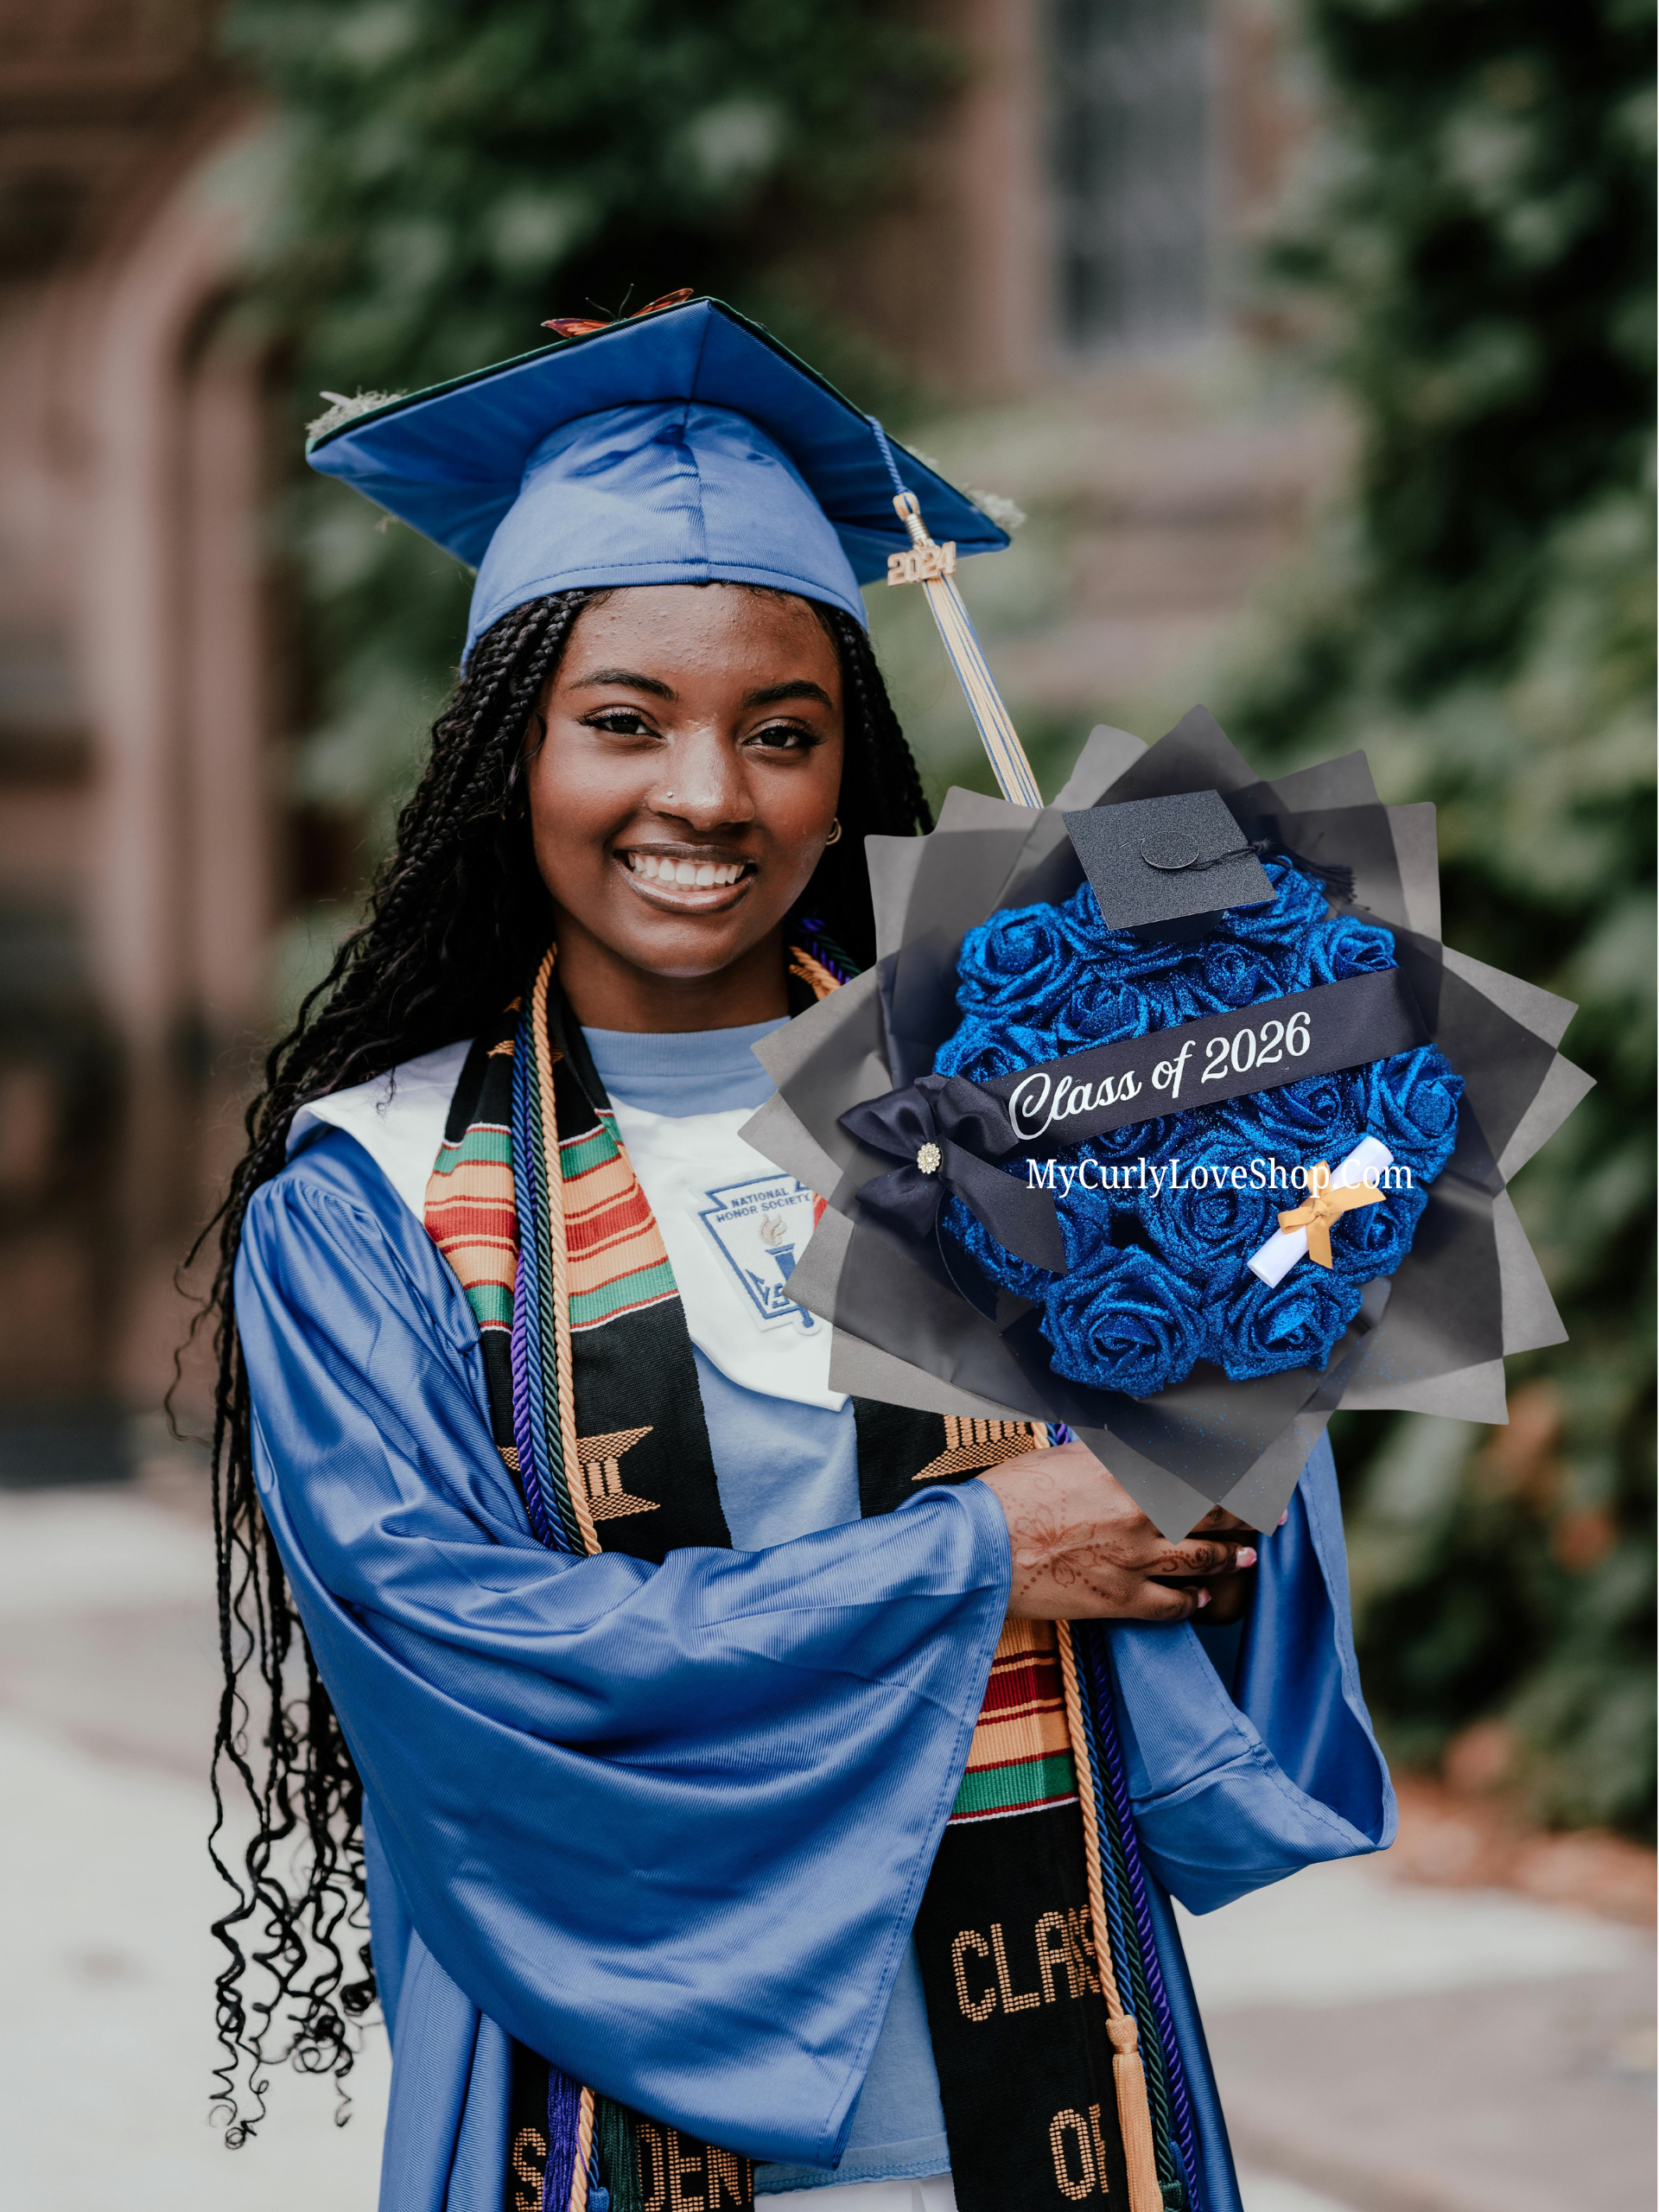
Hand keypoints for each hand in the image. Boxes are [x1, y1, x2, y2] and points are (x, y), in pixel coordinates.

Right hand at [979, 1440, 1258, 1621]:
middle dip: (1248, 1514)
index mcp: (1130, 1472)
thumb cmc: (1011, 1496)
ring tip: (1247, 1557)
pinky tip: (1202, 1600)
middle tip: (1270, 1514)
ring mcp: (1135, 1559)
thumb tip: (1139, 1446)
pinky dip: (1192, 1602)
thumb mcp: (1065, 1456)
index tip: (1256, 1470)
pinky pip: (1171, 1605)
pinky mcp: (1120, 1599)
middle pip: (1213, 1512)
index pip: (1202, 1468)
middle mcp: (1142, 1513)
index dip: (1236, 1471)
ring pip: (1202, 1559)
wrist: (981, 1548)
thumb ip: (1110, 1453)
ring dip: (1230, 1557)